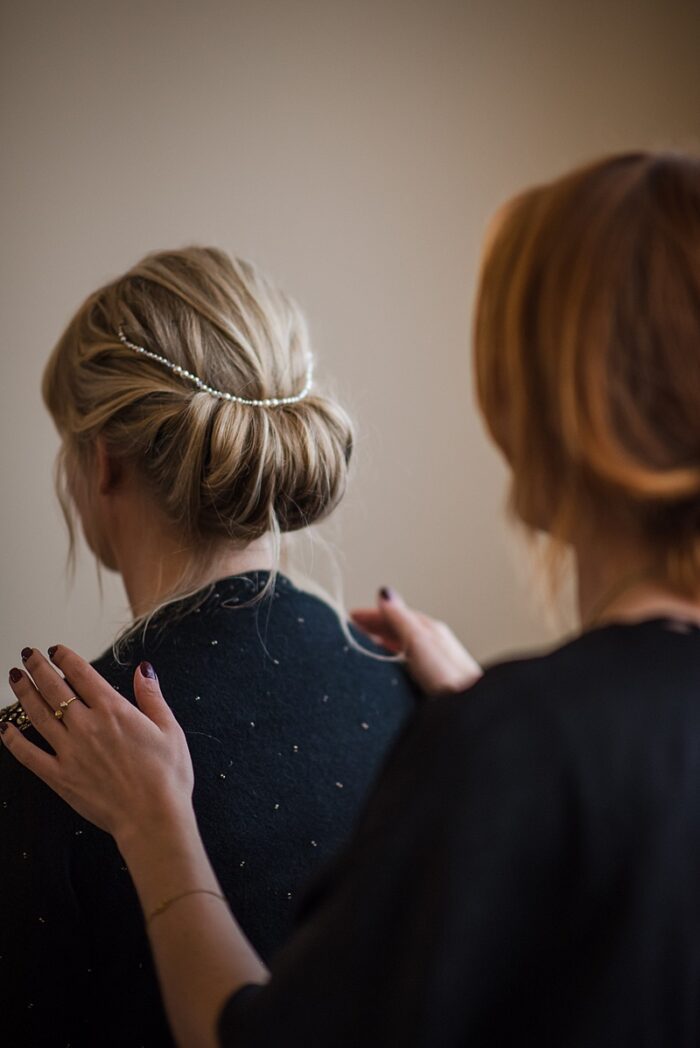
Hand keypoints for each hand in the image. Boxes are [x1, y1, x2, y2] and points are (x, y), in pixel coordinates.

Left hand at [2, 647, 193, 846]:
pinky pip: (29, 755)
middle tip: (27, 655)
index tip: (55, 650)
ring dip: (23, 693)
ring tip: (14, 677)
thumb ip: (152, 697)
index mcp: (114, 710)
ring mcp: (70, 752)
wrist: (152, 817)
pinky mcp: (59, 777)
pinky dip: (13, 740)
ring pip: (38, 714)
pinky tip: (4, 728)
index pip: (81, 674)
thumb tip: (143, 669)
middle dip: (37, 668)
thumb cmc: (167, 777)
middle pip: (54, 688)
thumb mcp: (169, 729)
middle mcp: (87, 726)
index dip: (65, 658)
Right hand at [351, 588, 482, 696]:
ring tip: (367, 645)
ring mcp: (437, 661)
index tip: (351, 615)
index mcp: (430, 629)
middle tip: (354, 628)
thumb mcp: (417, 641)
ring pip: (406, 644)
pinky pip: (410, 660)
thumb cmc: (447, 677)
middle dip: (377, 626)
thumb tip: (385, 594)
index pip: (396, 613)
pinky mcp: (436, 680)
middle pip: (401, 627)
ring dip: (385, 641)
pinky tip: (391, 667)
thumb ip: (400, 618)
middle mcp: (435, 642)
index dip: (372, 614)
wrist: (468, 707)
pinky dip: (395, 657)